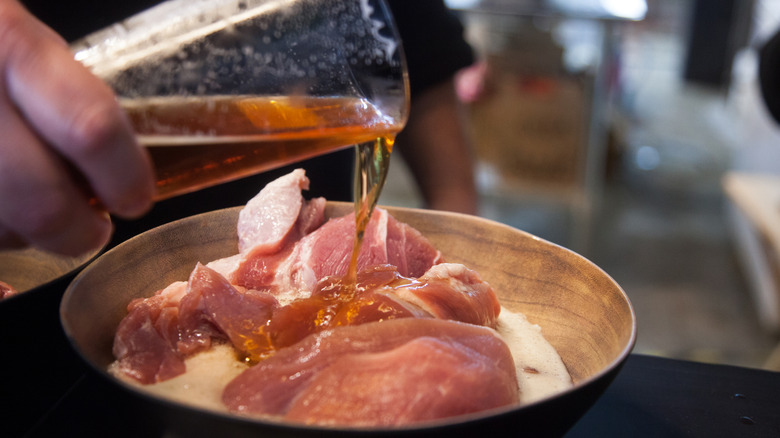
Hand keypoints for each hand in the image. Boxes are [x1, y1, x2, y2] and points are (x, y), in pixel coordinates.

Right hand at [0, 0, 154, 255]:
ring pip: (3, 231)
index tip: (136, 196)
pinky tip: (0, 204)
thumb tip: (124, 178)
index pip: (90, 129)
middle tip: (93, 227)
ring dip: (30, 234)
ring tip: (31, 202)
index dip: (125, 177)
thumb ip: (75, 103)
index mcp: (11, 48)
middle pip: (44, 205)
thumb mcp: (28, 47)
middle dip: (81, 232)